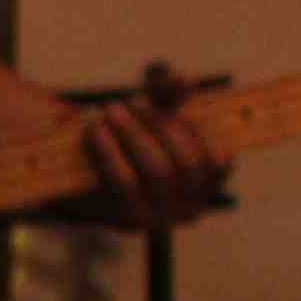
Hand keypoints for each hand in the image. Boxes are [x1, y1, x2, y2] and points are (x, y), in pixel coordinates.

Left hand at [53, 64, 231, 233]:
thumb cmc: (126, 149)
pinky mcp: (130, 221)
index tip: (167, 106)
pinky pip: (124, 182)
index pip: (218, 159)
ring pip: (159, 171)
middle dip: (161, 125)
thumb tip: (182, 78)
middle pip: (188, 162)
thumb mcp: (149, 119)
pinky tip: (94, 131)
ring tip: (111, 111)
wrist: (81, 192)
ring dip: (134, 134)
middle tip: (130, 102)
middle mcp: (192, 207)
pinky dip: (110, 151)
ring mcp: (163, 218)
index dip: (196, 128)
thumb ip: (167, 96)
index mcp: (207, 185)